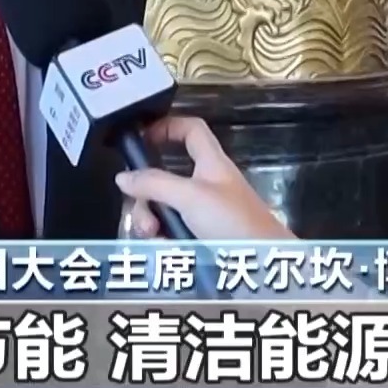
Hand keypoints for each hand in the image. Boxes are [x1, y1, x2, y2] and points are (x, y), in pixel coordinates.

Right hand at [115, 116, 295, 240]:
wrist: (264, 262)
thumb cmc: (234, 221)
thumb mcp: (191, 196)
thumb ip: (155, 184)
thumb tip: (123, 176)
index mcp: (211, 163)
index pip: (190, 129)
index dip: (167, 126)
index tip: (141, 138)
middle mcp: (206, 184)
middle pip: (165, 177)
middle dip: (147, 195)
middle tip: (145, 215)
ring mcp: (204, 211)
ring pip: (165, 208)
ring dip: (152, 222)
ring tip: (155, 237)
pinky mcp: (202, 236)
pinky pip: (173, 232)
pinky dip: (164, 240)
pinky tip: (165, 249)